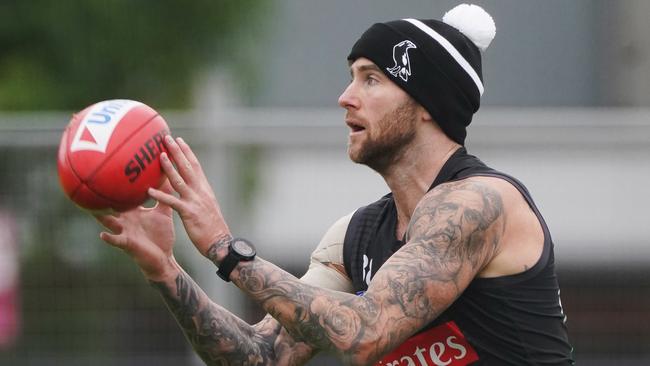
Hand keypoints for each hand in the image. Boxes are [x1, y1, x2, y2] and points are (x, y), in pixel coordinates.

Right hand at [95, 182, 177, 281]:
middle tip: (89, 184)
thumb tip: (169, 176)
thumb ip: (165, 196)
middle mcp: (126, 219)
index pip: (123, 195)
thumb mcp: (164, 212)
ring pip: (109, 221)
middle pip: (111, 206)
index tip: (111, 169)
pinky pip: (117, 241)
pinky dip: (110, 238)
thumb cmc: (161, 235)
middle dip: (101, 196)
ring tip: (90, 208)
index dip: (117, 184)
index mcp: (134, 211)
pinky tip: (102, 234)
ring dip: (100, 215)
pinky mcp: (128, 244)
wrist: (164, 257)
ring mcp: (125, 231)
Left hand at [148, 135, 230, 256]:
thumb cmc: (213, 228)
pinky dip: (161, 195)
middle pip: (188, 167)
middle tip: (167, 138)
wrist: (220, 242)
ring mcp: (195, 201)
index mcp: (205, 189)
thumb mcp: (208, 207)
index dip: (187, 152)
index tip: (179, 140)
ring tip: (159, 155)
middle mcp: (201, 191)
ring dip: (169, 167)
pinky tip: (149, 190)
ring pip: (180, 180)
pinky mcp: (189, 212)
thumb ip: (200, 196)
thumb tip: (193, 190)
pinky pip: (172, 202)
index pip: (196, 166)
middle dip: (177, 151)